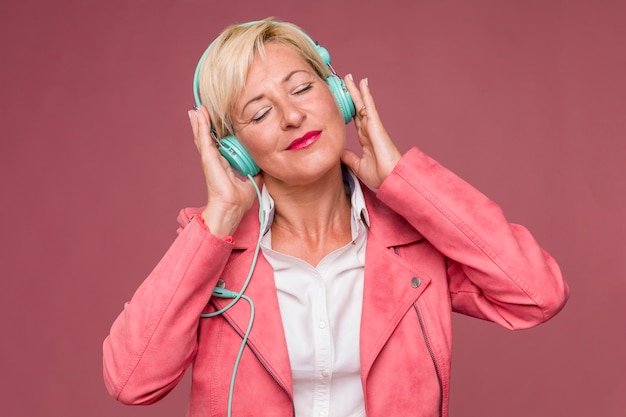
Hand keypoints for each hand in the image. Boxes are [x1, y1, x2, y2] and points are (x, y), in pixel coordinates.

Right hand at [188, 105, 260, 236]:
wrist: (230, 209)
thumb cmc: (238, 201)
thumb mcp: (252, 181)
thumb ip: (255, 171)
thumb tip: (263, 165)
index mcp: (223, 165)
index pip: (219, 145)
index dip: (217, 133)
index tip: (218, 122)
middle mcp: (214, 161)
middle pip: (208, 138)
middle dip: (205, 124)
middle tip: (202, 111)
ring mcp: (209, 159)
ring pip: (203, 136)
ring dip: (200, 121)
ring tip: (197, 109)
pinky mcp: (208, 158)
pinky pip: (204, 137)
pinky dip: (201, 125)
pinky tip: (198, 115)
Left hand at [341, 75, 401, 189]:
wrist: (391, 179)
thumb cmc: (380, 175)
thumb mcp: (358, 166)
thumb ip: (349, 158)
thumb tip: (339, 152)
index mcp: (365, 139)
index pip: (355, 120)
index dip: (348, 110)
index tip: (342, 101)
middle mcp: (369, 130)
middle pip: (358, 109)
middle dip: (351, 95)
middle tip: (345, 82)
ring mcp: (373, 127)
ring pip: (362, 104)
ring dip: (356, 91)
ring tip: (350, 78)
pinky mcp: (377, 126)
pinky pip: (370, 107)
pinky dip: (366, 95)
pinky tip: (362, 84)